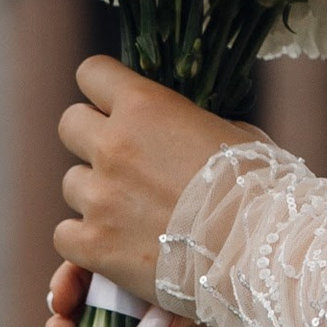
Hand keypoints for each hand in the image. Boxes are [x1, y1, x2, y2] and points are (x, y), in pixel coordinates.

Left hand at [52, 59, 260, 302]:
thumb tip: (181, 130)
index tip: (117, 106)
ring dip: (96, 193)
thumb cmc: (262, 189)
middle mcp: (114, 146)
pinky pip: (64, 234)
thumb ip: (191, 125)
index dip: (105, 90)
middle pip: (70, 123)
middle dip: (93, 139)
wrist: (262, 252)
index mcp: (147, 107)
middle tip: (125, 162)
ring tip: (134, 212)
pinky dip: (85, 240)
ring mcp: (99, 197)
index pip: (92, 74)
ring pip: (72, 182)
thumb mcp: (235, 134)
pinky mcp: (95, 245)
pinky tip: (117, 244)